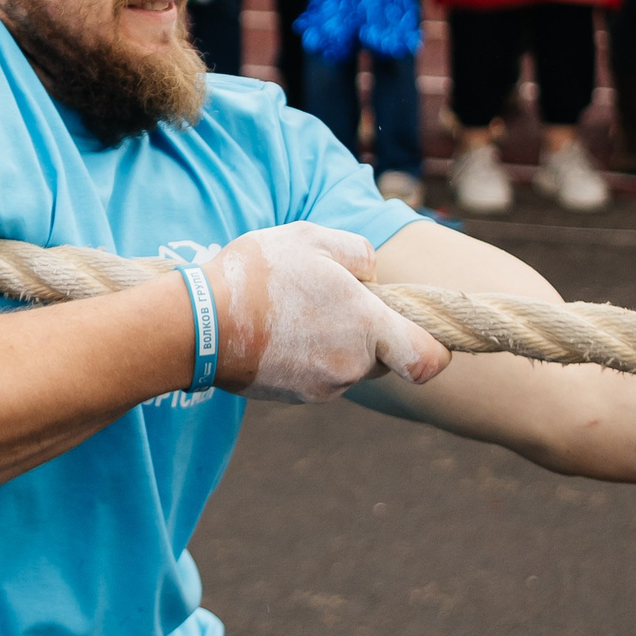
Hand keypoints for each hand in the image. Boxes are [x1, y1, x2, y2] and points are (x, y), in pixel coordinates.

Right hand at [206, 222, 447, 402]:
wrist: (199, 325)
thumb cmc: (258, 275)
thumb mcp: (312, 237)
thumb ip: (359, 252)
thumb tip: (372, 275)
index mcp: (366, 326)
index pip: (428, 360)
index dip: (436, 350)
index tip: (424, 334)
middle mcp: (351, 365)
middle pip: (383, 357)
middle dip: (369, 331)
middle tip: (331, 299)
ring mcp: (322, 387)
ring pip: (348, 365)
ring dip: (335, 342)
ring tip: (293, 311)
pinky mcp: (295, 397)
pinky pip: (318, 375)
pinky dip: (308, 356)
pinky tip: (277, 332)